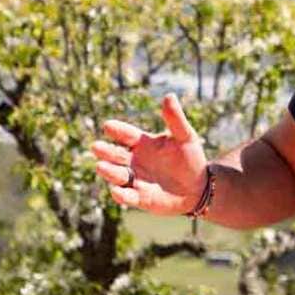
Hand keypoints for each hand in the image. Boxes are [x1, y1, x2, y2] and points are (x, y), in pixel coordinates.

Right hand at [91, 93, 207, 214]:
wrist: (199, 187)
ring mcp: (136, 180)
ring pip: (118, 175)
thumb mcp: (185, 136)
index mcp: (143, 143)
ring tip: (101, 166)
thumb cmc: (190, 158)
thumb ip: (175, 119)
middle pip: (116, 155)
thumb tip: (169, 95)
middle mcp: (135, 161)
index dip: (117, 130)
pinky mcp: (141, 198)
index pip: (126, 134)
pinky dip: (122, 195)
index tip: (108, 126)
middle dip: (106, 151)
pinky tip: (117, 191)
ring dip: (109, 171)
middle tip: (96, 147)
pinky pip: (129, 197)